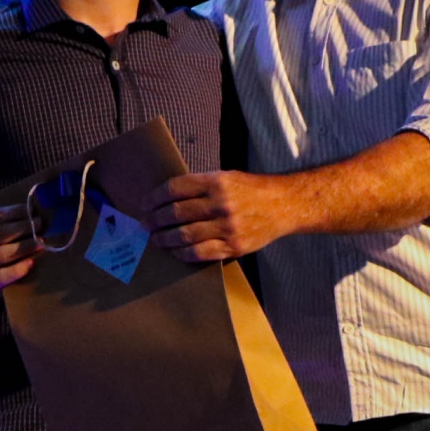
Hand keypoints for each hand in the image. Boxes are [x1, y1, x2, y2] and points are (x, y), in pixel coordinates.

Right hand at [0, 204, 35, 301]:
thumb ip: (2, 226)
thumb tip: (32, 214)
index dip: (15, 212)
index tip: (33, 210)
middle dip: (23, 227)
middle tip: (40, 225)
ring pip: (2, 253)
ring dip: (24, 246)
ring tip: (41, 242)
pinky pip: (2, 275)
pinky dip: (18, 269)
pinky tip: (31, 263)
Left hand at [143, 170, 302, 261]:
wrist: (284, 206)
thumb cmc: (251, 190)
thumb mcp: (227, 177)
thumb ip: (200, 186)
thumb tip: (167, 197)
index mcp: (216, 182)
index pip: (175, 189)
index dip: (155, 198)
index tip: (145, 204)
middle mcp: (221, 204)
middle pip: (176, 213)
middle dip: (155, 219)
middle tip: (145, 223)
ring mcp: (227, 227)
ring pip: (184, 235)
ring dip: (165, 238)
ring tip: (156, 238)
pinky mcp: (233, 246)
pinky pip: (200, 253)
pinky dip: (182, 253)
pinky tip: (174, 251)